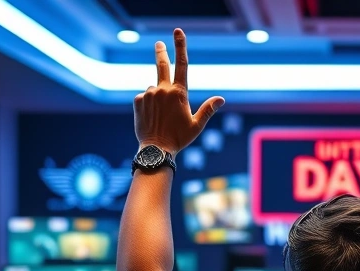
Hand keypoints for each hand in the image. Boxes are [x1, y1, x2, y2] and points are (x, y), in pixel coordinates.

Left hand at [134, 29, 224, 155]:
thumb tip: (221, 99)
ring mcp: (149, 94)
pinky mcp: (138, 100)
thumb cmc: (179, 138)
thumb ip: (208, 109)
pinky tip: (152, 118)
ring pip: (155, 89)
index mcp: (179, 93)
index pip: (182, 64)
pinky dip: (148, 104)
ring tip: (161, 117)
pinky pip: (144, 97)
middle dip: (161, 52)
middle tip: (158, 43)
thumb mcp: (196, 125)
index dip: (180, 46)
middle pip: (162, 65)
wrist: (156, 150)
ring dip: (158, 97)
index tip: (177, 32)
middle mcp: (163, 89)